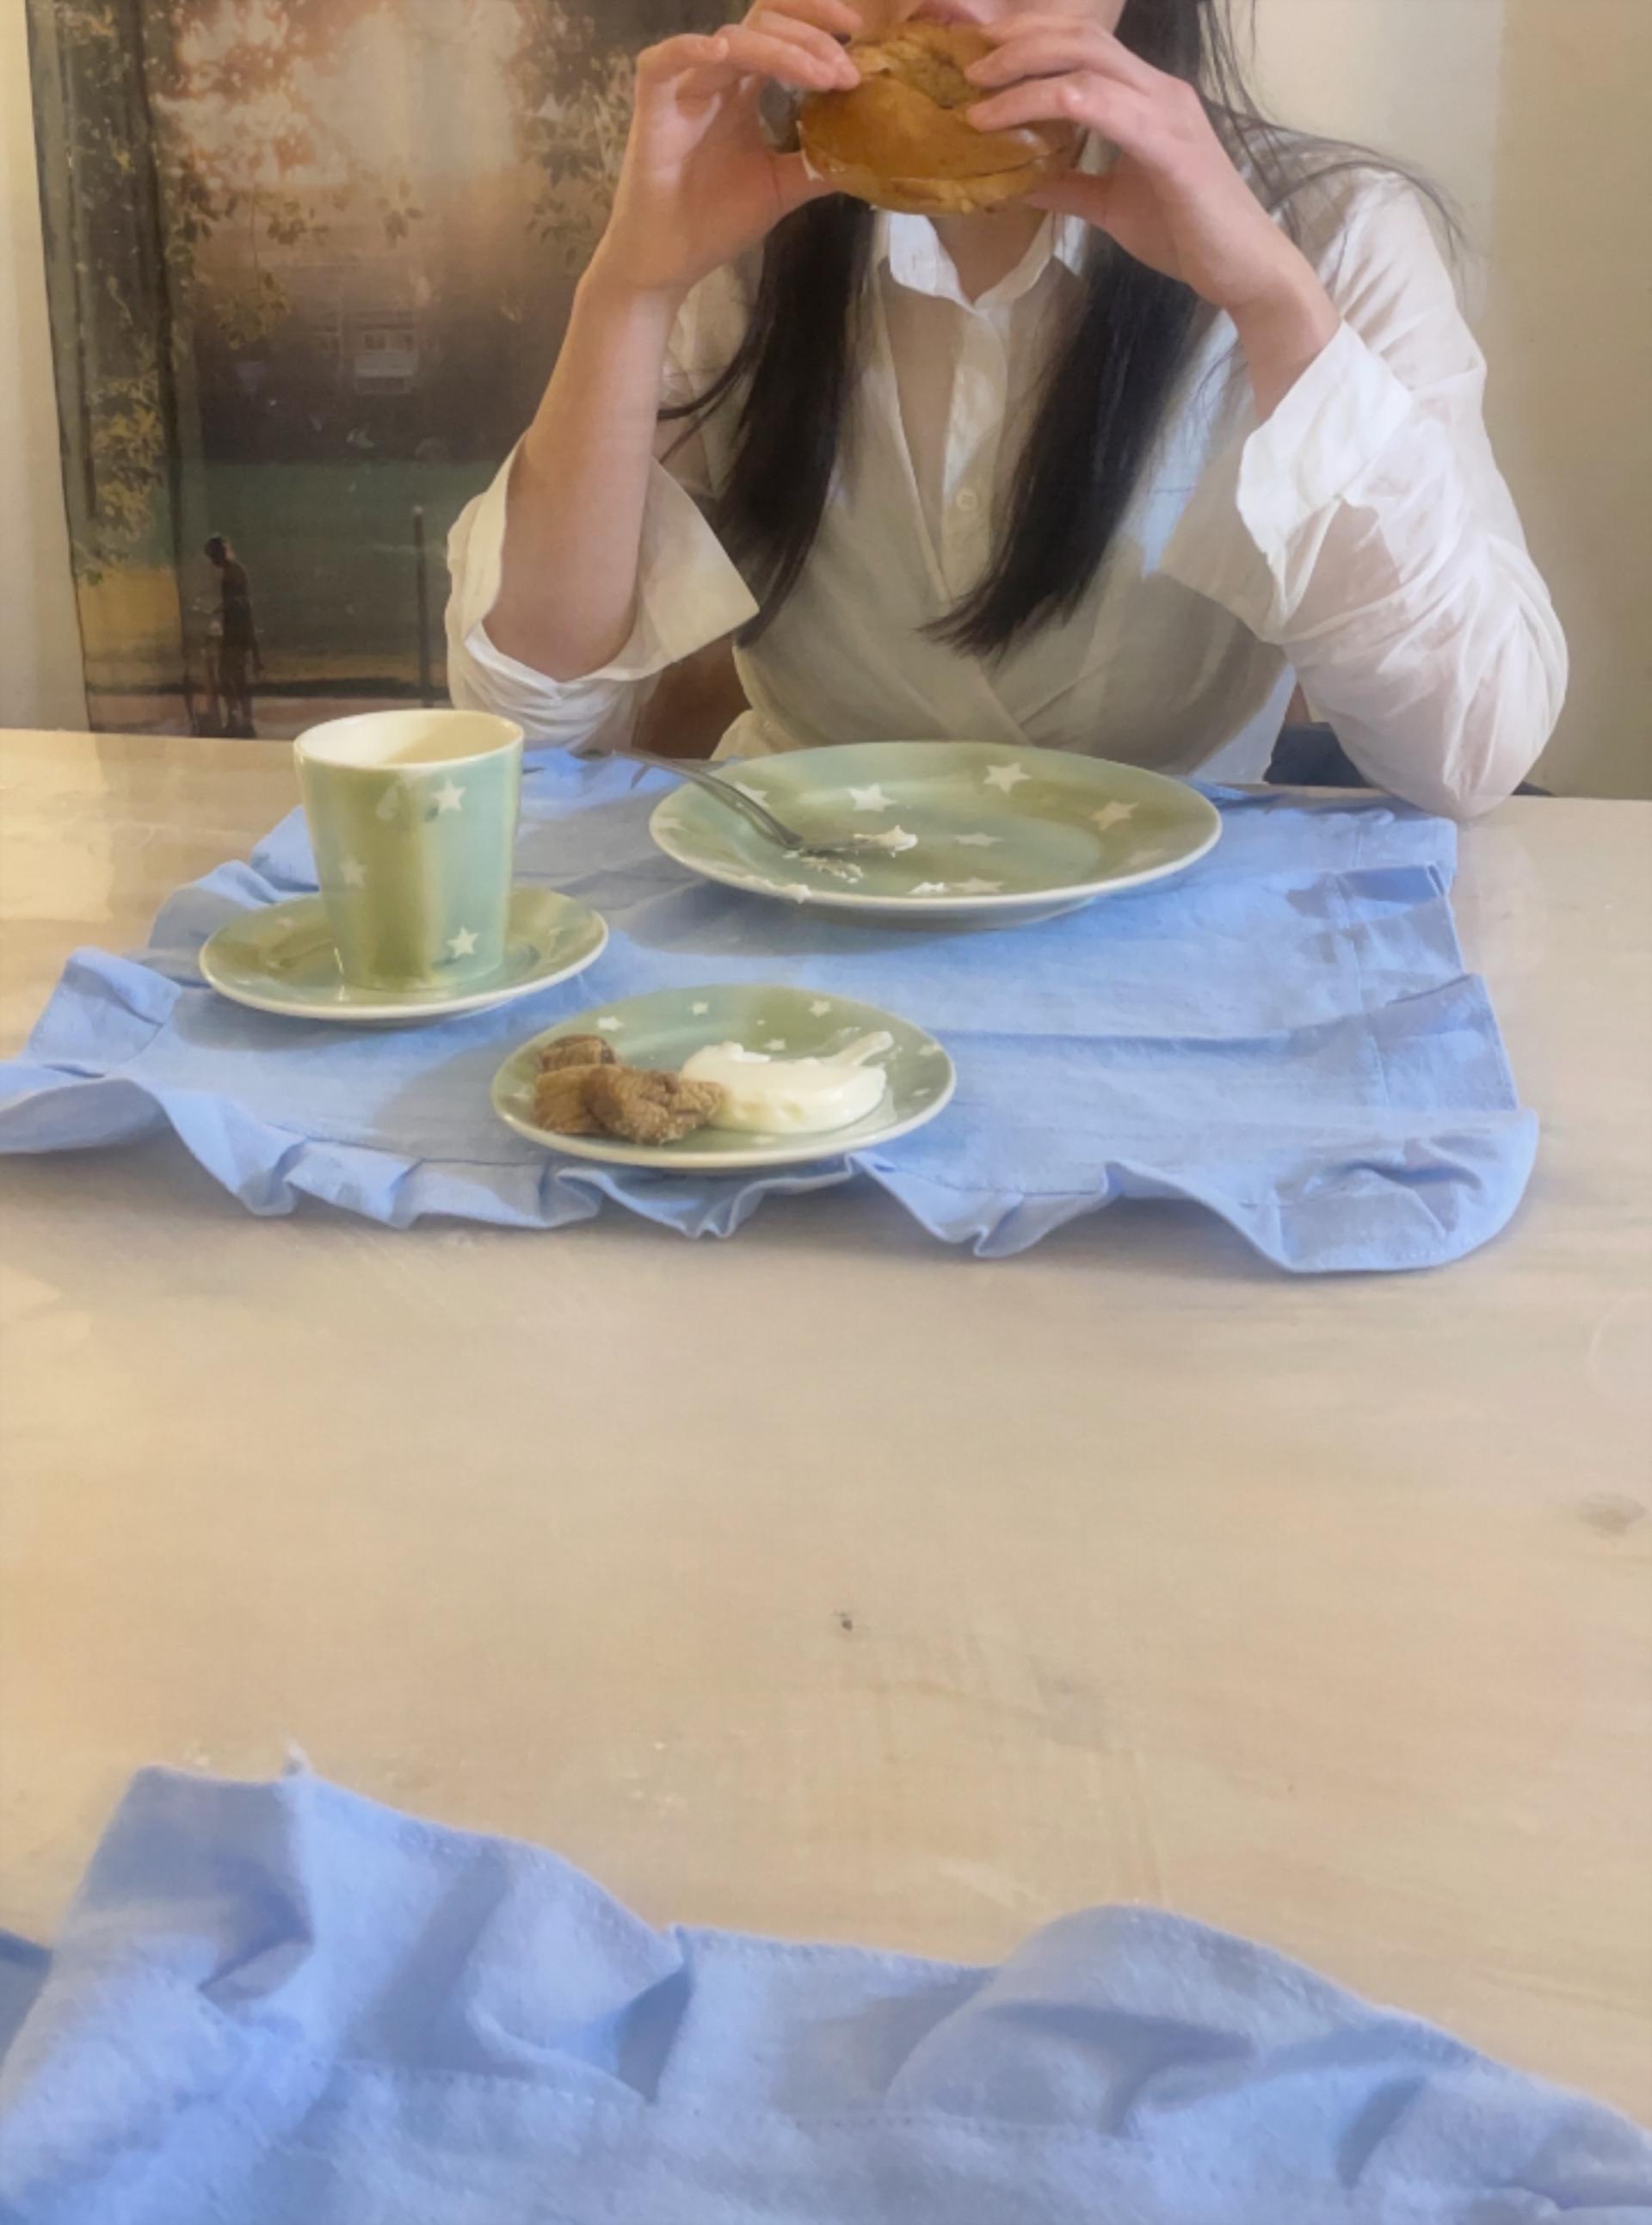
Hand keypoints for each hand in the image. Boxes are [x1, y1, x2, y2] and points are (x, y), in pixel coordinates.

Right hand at [589, 3, 863, 306]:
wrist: (670, 261)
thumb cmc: (716, 221)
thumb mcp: (781, 187)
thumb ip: (816, 164)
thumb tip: (868, 155)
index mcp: (744, 87)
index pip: (782, 32)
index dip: (819, 25)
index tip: (860, 37)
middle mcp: (717, 76)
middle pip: (763, 23)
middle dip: (811, 38)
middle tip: (846, 70)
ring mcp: (684, 86)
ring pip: (731, 40)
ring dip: (780, 51)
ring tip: (819, 76)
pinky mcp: (652, 104)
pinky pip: (662, 61)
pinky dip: (689, 48)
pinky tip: (723, 51)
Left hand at [965, 15, 1332, 323]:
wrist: (1242, 269)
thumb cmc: (1186, 235)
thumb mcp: (1110, 206)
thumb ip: (1068, 186)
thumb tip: (1017, 183)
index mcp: (1146, 97)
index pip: (1083, 44)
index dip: (1029, 39)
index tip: (978, 57)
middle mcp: (1157, 88)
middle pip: (1079, 34)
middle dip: (1017, 38)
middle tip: (966, 61)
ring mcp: (1164, 110)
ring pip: (1083, 60)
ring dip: (1021, 67)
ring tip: (976, 89)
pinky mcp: (1166, 143)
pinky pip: (1095, 104)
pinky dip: (1040, 105)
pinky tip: (1001, 122)